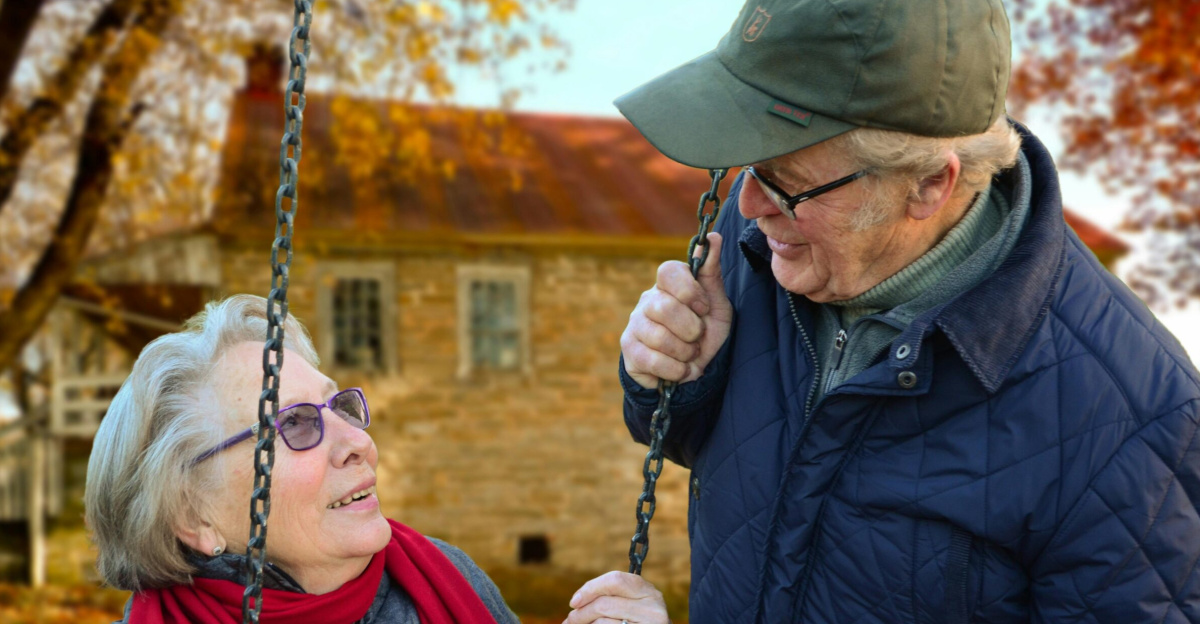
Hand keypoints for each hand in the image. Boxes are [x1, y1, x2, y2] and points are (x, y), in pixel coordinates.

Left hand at [565, 571, 669, 623]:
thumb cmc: (640, 623)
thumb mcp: (632, 606)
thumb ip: (613, 597)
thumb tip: (577, 602)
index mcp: (649, 591)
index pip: (614, 579)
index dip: (590, 588)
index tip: (573, 601)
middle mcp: (653, 607)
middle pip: (605, 603)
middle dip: (582, 612)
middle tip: (569, 620)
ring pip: (603, 622)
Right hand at [621, 232, 732, 388]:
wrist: (693, 370)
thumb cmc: (705, 332)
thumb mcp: (717, 304)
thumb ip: (712, 272)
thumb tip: (713, 237)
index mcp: (668, 285)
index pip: (668, 271)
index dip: (689, 291)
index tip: (704, 308)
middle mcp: (647, 300)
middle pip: (665, 308)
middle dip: (692, 330)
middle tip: (697, 338)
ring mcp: (634, 324)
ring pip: (659, 338)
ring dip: (685, 353)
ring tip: (689, 354)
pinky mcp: (629, 350)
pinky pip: (653, 360)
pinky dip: (675, 370)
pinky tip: (680, 369)